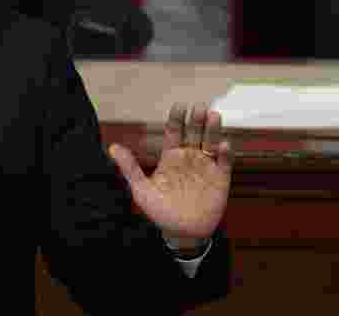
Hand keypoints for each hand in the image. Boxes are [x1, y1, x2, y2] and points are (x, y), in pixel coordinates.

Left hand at [109, 102, 231, 241]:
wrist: (182, 233)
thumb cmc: (160, 211)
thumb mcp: (141, 190)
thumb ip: (129, 168)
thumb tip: (112, 147)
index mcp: (171, 155)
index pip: (174, 131)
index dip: (177, 118)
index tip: (179, 106)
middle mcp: (190, 156)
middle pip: (194, 132)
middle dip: (196, 119)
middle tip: (198, 107)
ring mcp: (206, 165)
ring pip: (210, 142)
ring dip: (212, 129)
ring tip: (213, 116)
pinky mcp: (220, 178)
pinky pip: (225, 162)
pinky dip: (226, 153)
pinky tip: (223, 145)